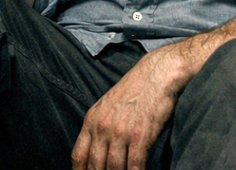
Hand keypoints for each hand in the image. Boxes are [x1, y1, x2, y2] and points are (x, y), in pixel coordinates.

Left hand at [71, 45, 188, 169]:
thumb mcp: (107, 106)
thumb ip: (99, 127)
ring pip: (114, 168)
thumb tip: (95, 151)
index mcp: (92, 120)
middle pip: (95, 165)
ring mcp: (121, 132)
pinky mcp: (140, 135)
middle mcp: (103, 127)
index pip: (79, 155)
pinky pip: (134, 164)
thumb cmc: (134, 91)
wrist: (156, 74)